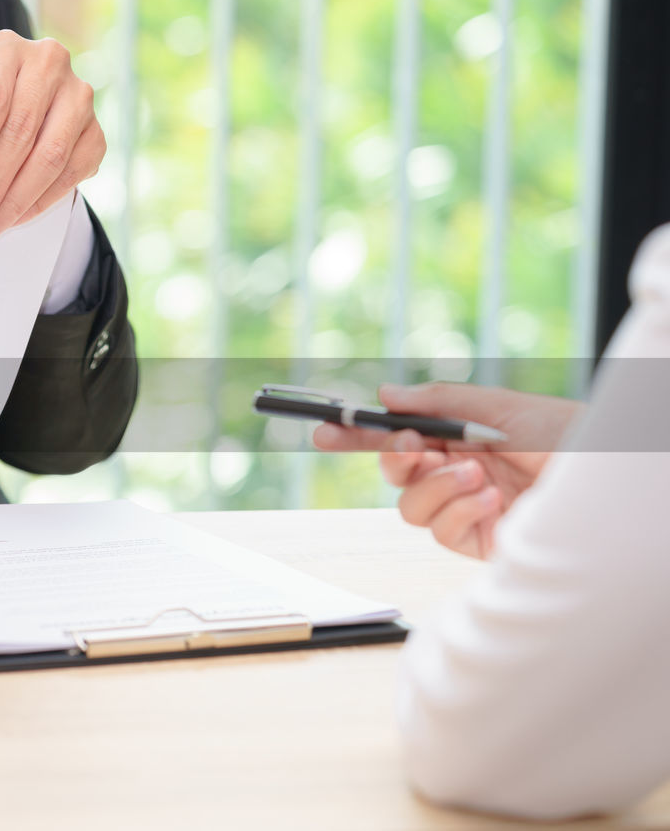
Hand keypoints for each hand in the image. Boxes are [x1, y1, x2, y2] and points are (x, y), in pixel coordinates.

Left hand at [0, 30, 103, 242]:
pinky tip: (16, 218)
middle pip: (22, 132)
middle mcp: (48, 63)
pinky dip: (41, 202)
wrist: (18, 112)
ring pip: (51, 156)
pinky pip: (72, 173)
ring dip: (16, 201)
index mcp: (5, 50)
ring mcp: (79, 96)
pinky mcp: (96, 131)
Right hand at [313, 383, 582, 558]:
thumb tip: (386, 395)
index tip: (326, 429)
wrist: (610, 478)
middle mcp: (459, 474)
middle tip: (410, 445)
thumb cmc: (568, 436)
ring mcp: (468, 509)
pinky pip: (441, 532)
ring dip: (437, 486)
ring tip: (478, 473)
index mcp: (462, 438)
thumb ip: (440, 402)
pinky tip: (492, 500)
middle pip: (395, 474)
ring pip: (411, 507)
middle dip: (394, 458)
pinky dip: (460, 512)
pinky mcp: (480, 542)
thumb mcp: (499, 408)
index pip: (398, 436)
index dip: (358, 435)